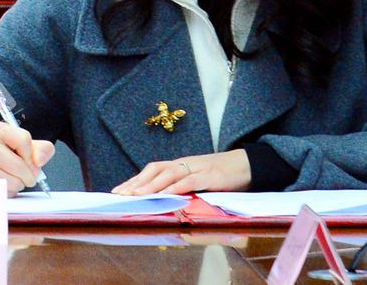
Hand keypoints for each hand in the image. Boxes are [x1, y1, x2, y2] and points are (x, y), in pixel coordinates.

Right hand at [0, 122, 55, 196]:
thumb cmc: (7, 156)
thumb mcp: (26, 147)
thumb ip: (42, 150)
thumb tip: (39, 161)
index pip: (24, 140)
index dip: (31, 155)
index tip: (28, 160)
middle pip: (19, 165)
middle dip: (28, 175)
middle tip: (25, 175)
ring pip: (13, 181)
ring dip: (18, 185)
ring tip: (12, 178)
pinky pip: (3, 192)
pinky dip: (9, 192)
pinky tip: (4, 184)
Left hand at [111, 149, 251, 194]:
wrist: (247, 164)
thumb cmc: (221, 175)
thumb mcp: (199, 180)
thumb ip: (182, 188)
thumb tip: (164, 202)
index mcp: (180, 165)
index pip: (152, 170)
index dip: (135, 179)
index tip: (119, 191)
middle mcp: (185, 164)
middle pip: (156, 170)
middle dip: (137, 182)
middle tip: (121, 194)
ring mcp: (198, 168)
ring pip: (170, 174)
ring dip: (152, 185)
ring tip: (137, 195)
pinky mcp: (211, 176)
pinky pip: (191, 181)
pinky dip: (177, 188)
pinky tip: (167, 195)